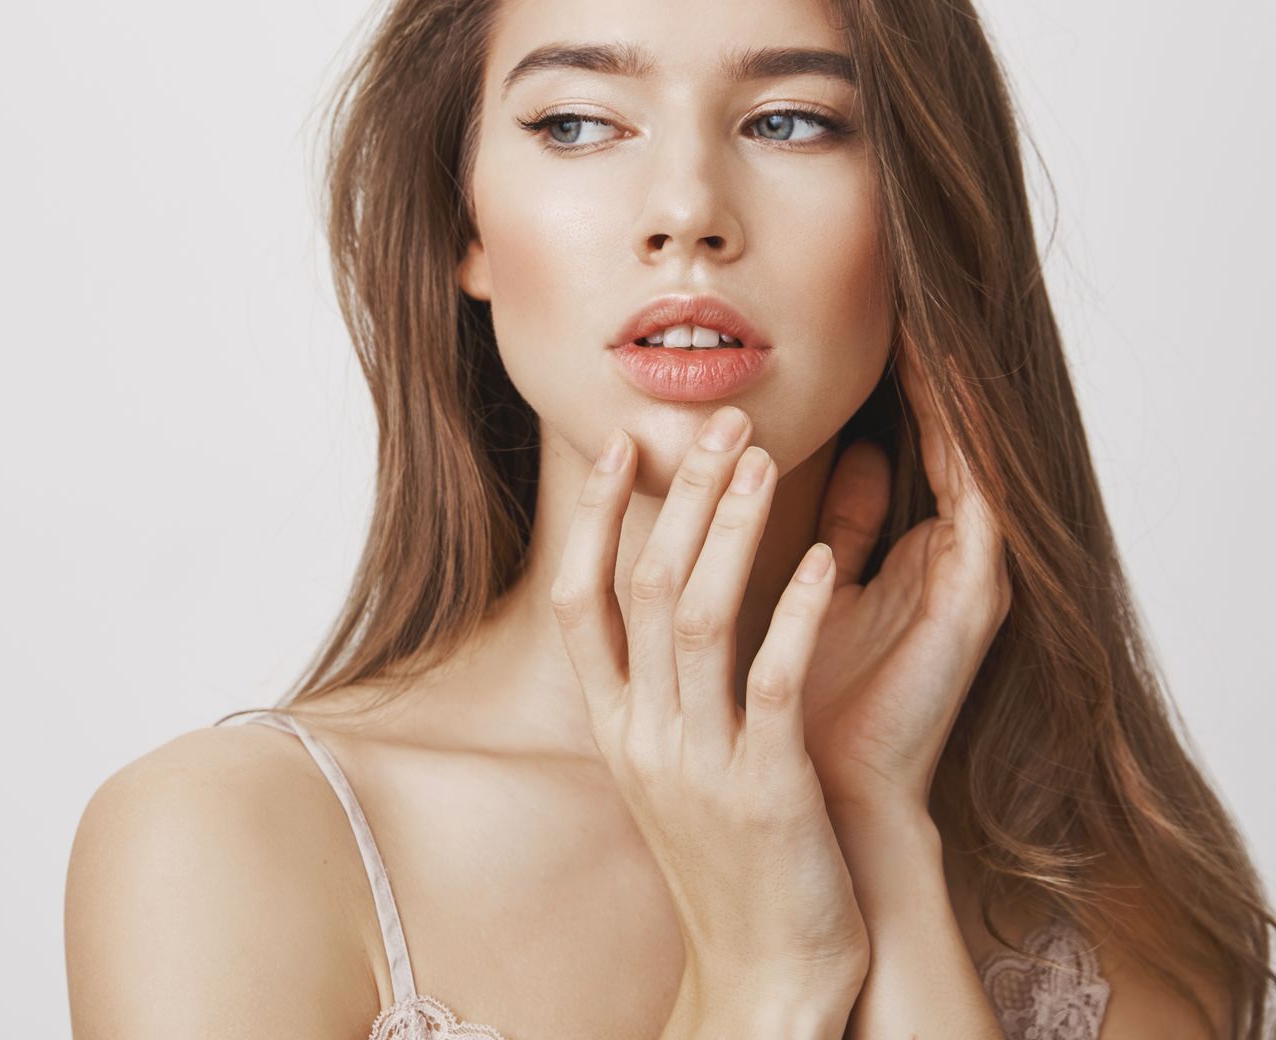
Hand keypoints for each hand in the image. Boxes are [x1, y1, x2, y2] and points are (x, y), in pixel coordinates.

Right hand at [551, 405, 866, 1033]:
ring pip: (697, 618)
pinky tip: (823, 556)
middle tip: (715, 426)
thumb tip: (656, 604)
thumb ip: (656, 689)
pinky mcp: (766, 788)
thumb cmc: (727, 863)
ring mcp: (699, 762)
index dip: (592, 517)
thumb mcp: (667, 771)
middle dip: (676, 495)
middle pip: (641, 587)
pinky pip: (772, 682)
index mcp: (613, 728)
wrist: (764, 973)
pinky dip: (793, 611)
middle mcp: (641, 736)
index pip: (577, 599)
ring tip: (761, 460)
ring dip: (730, 528)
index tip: (620, 446)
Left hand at [801, 349, 1012, 818]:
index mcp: (893, 560)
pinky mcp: (973, 598)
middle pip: (938, 443)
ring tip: (928, 320)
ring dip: (947, 393)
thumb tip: (796, 467)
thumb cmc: (791, 706)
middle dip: (920, 373)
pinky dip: (959, 442)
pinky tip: (937, 391)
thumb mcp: (789, 596)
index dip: (879, 387)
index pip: (893, 448)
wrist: (820, 799)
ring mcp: (961, 578)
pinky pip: (975, 499)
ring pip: (964, 458)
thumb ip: (808, 536)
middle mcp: (937, 562)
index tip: (863, 320)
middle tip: (905, 293)